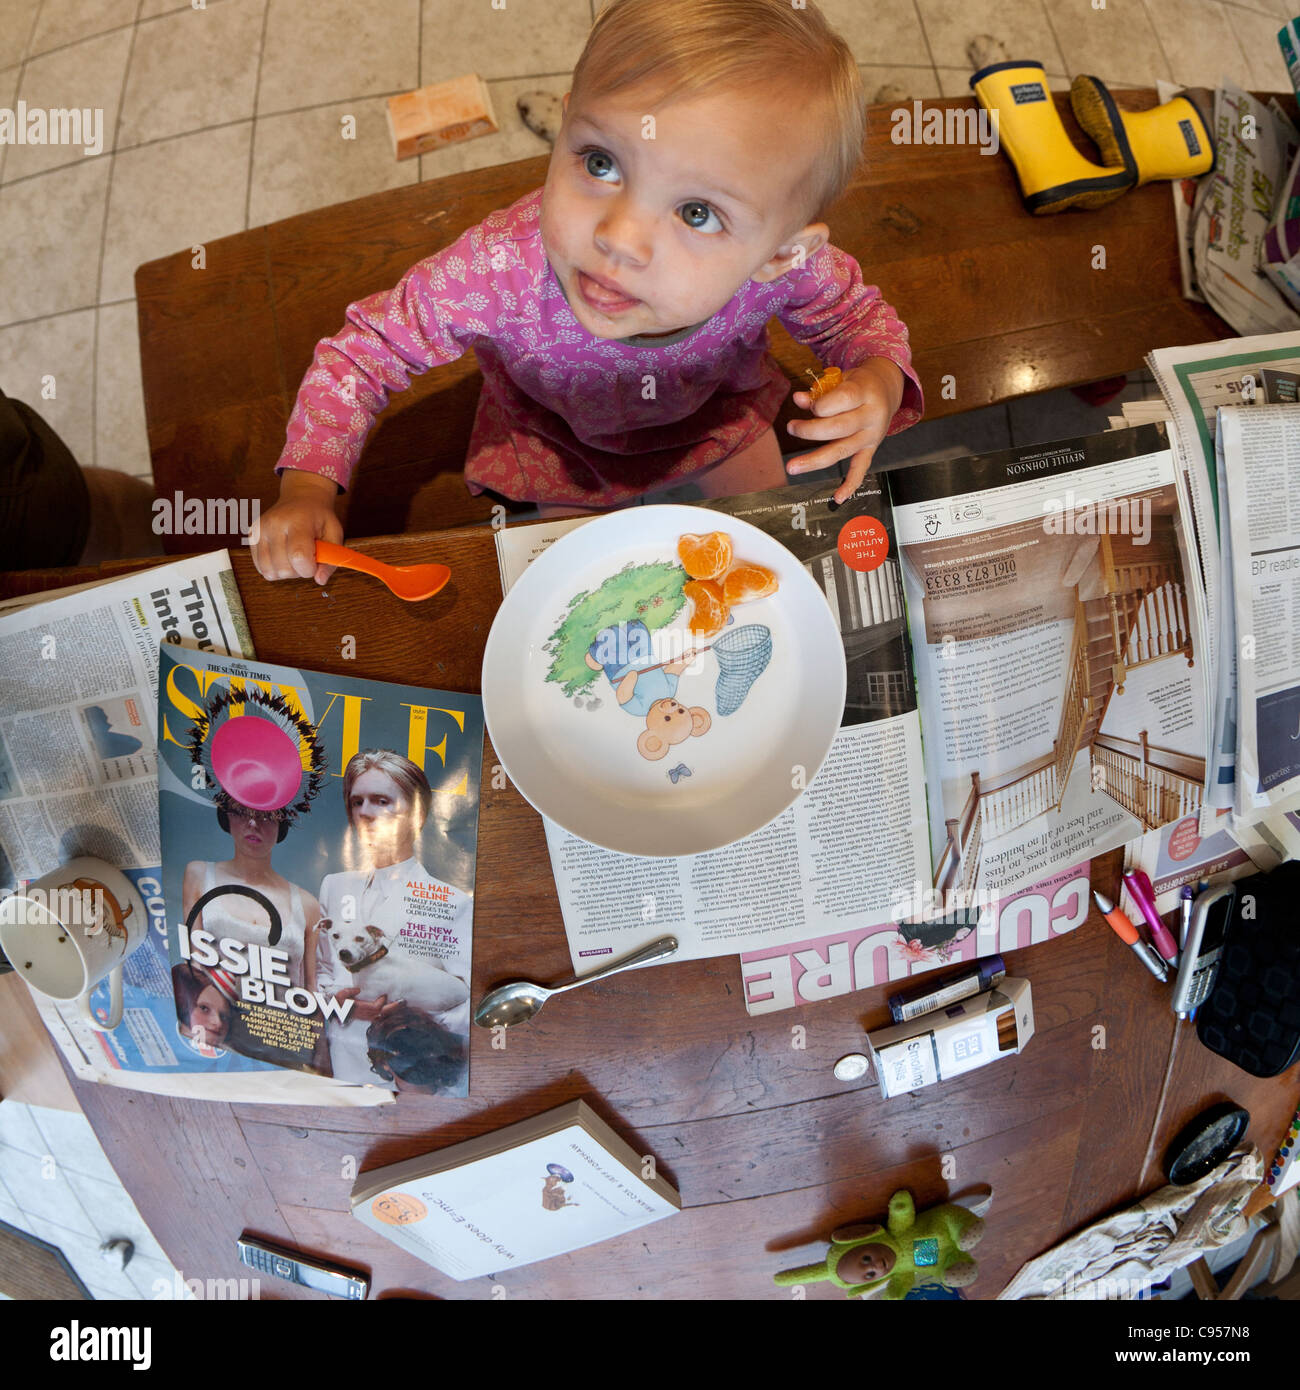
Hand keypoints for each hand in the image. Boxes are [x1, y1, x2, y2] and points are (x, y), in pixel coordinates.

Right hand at [250, 469, 343, 582]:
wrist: (301, 498)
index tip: (315, 562)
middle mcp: (274, 524)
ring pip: (269, 571)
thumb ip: (331, 558)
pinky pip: (260, 567)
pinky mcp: (251, 536)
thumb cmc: (319, 518)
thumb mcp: (334, 534)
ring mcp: (259, 530)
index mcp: (297, 521)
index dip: (309, 569)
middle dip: (299, 571)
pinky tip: (283, 556)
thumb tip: (320, 580)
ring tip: (293, 557)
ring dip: (285, 571)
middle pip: (283, 568)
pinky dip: (274, 568)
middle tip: (306, 556)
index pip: (298, 556)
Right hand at [332, 987, 403, 1020]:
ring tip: (400, 1005)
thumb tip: (358, 989)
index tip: (384, 995)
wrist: (332, 1010)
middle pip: (381, 1013)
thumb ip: (348, 991)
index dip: (381, 1002)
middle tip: (402, 1002)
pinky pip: (378, 1017)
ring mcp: (364, 1017)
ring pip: (381, 1016)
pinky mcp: (364, 1017)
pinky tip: (391, 1010)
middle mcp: (362, 1014)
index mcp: (358, 1008)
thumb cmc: (336, 1001)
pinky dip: (385, 1014)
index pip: (374, 1007)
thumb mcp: (340, 994)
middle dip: (392, 1007)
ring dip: (390, 1011)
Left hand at [784, 358, 905, 505]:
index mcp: (865, 392)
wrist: (887, 389)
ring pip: (842, 450)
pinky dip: (850, 485)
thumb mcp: (841, 380)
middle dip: (811, 430)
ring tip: (793, 466)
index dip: (821, 405)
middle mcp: (871, 415)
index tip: (809, 405)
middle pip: (839, 427)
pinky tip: (838, 498)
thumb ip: (819, 392)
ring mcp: (872, 435)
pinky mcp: (871, 449)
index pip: (843, 399)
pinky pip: (861, 469)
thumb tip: (798, 399)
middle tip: (791, 428)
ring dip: (815, 459)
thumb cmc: (858, 384)